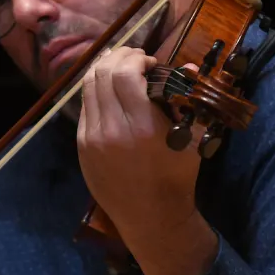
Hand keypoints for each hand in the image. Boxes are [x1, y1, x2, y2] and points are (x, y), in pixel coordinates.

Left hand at [77, 47, 217, 274]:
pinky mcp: (82, 146)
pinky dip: (96, 91)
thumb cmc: (176, 178)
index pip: (124, 74)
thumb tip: (190, 67)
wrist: (150, 217)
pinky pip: (85, 107)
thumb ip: (190, 102)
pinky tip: (109, 92)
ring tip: (120, 67)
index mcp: (142, 127)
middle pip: (102, 74)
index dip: (135, 58)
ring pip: (87, 87)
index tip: (150, 62)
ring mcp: (91, 138)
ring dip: (104, 70)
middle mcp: (111, 129)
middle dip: (119, 57)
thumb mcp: (193, 140)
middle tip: (135, 59)